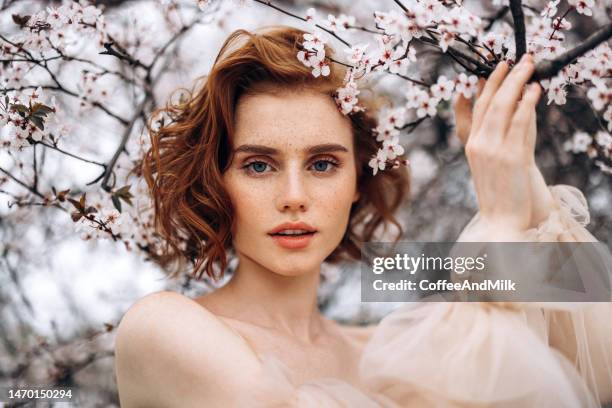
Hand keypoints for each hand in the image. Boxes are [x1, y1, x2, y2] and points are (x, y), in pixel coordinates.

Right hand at [453, 54, 557, 232]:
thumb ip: (500, 137)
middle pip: (489, 103)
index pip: (474, 109)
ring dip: (517, 83)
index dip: (485, 86)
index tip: (494, 69)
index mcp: (471, 146)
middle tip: (516, 59)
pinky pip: (519, 124)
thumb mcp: (492, 164)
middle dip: (503, 78)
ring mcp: (494, 151)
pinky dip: (527, 104)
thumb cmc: (499, 195)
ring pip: (503, 108)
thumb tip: (516, 111)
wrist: (500, 222)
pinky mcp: (512, 158)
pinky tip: (534, 91)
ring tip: (528, 66)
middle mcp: (479, 145)